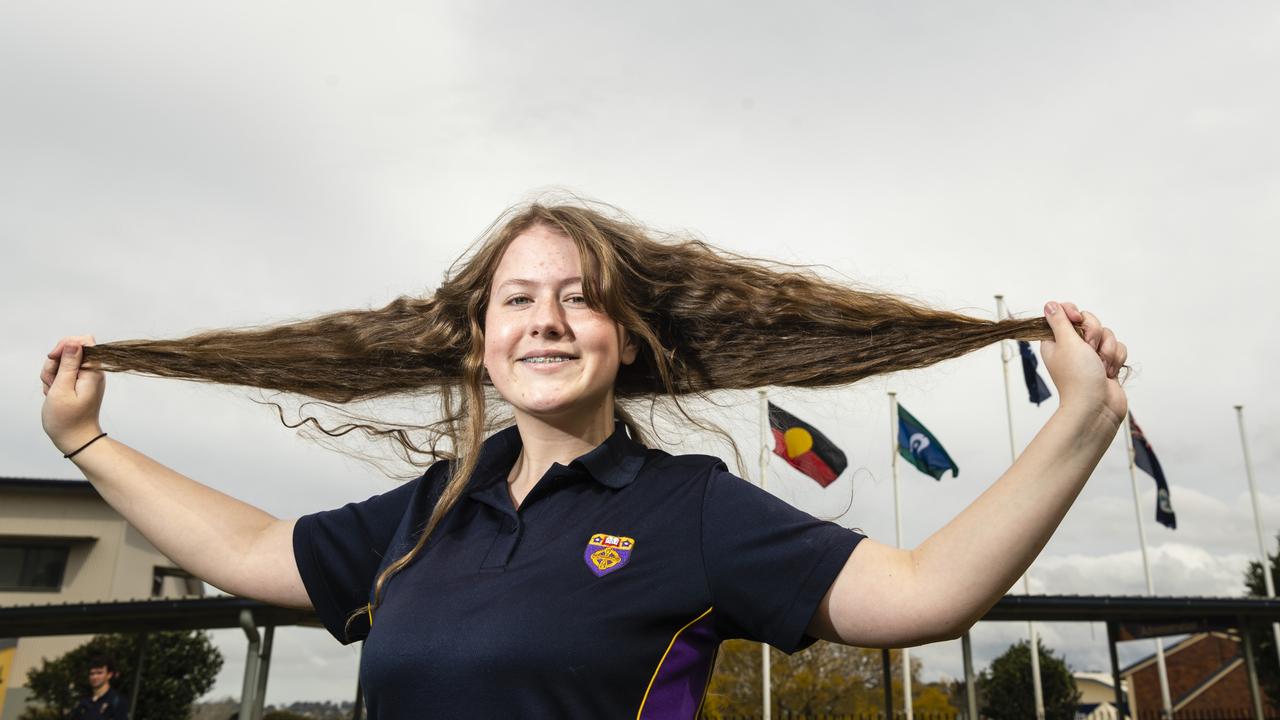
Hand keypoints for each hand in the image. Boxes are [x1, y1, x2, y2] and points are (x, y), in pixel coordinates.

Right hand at [40, 335, 106, 454]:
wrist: (75, 439)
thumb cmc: (67, 419)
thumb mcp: (62, 389)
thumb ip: (68, 364)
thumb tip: (74, 342)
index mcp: (93, 371)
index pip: (84, 341)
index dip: (65, 345)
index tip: (53, 358)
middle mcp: (93, 371)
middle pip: (69, 351)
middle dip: (54, 364)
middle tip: (53, 383)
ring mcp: (85, 377)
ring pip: (62, 363)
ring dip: (52, 375)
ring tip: (53, 392)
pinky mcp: (78, 383)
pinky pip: (62, 374)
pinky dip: (54, 382)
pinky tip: (54, 394)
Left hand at [1040, 302, 1126, 425]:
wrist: (1097, 406)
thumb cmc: (1078, 377)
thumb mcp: (1065, 342)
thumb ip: (1060, 321)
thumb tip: (1050, 304)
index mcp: (1056, 340)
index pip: (1065, 313)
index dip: (1074, 313)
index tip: (1076, 318)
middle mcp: (1072, 346)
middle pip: (1089, 321)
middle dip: (1094, 334)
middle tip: (1089, 349)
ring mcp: (1091, 355)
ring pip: (1107, 334)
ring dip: (1107, 349)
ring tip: (1100, 366)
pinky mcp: (1106, 363)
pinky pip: (1118, 348)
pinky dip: (1116, 358)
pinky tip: (1109, 372)